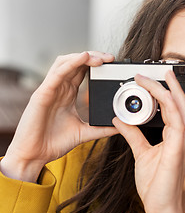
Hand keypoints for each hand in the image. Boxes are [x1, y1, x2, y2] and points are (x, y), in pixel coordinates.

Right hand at [0, 52, 118, 182]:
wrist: (35, 155)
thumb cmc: (54, 142)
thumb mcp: (85, 133)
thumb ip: (102, 129)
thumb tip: (121, 126)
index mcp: (68, 93)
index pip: (82, 70)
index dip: (96, 63)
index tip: (112, 64)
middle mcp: (59, 88)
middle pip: (76, 62)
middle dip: (94, 56)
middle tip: (110, 58)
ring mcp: (50, 89)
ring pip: (66, 62)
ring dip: (84, 57)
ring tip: (101, 58)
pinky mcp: (43, 94)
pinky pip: (58, 73)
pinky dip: (72, 63)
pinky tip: (84, 57)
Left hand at [112, 71, 184, 212]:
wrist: (160, 206)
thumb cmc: (155, 183)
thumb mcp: (140, 152)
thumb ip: (133, 134)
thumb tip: (120, 120)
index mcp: (173, 137)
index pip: (172, 109)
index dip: (167, 92)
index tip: (155, 79)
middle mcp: (180, 137)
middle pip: (180, 104)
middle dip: (173, 85)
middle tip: (164, 69)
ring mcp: (181, 143)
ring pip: (181, 109)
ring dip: (171, 90)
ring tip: (163, 75)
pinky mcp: (177, 149)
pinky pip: (177, 123)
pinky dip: (170, 106)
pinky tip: (161, 96)